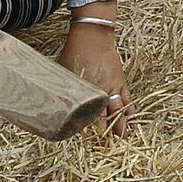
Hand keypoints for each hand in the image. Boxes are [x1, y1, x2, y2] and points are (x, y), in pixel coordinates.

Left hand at [58, 15, 128, 135]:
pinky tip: (132, 119)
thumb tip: (50, 100)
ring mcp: (114, 86)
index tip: (88, 142)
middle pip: (107, 116)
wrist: (94, 35)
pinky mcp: (120, 81)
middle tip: (108, 146)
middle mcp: (103, 91)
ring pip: (120, 109)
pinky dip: (130, 110)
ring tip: (124, 138)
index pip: (90, 115)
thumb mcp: (64, 70)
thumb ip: (62, 87)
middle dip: (108, 131)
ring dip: (122, 124)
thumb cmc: (76, 51)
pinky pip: (128, 99)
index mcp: (89, 90)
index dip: (89, 129)